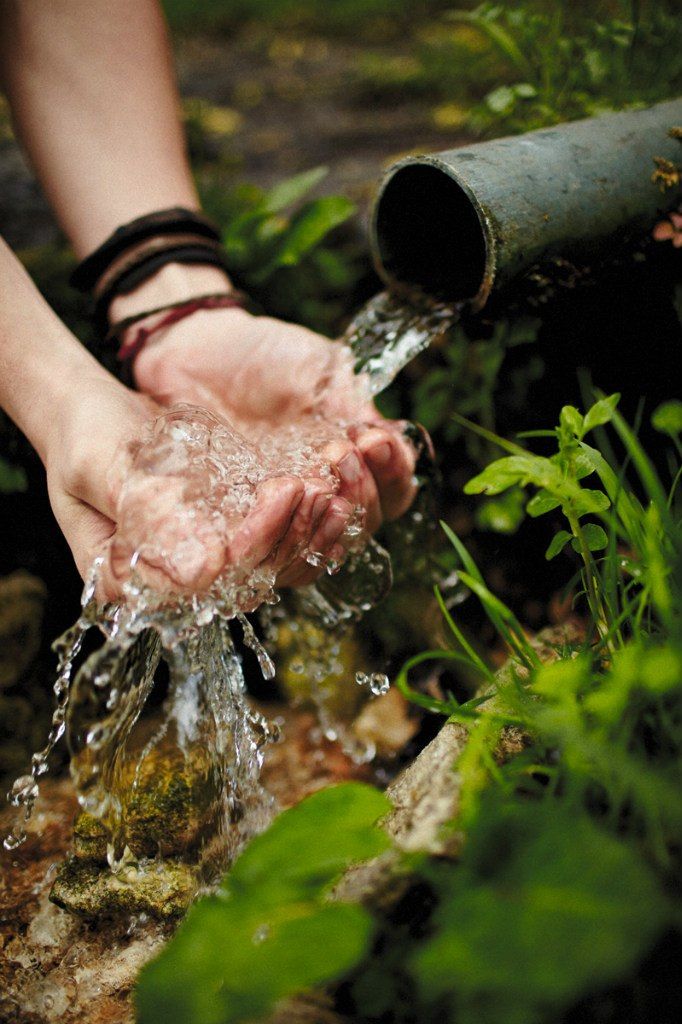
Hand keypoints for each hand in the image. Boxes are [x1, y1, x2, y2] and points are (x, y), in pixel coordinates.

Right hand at [45, 375, 342, 603]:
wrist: (89, 409)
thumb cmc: (83, 435)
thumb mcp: (102, 466)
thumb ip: (145, 514)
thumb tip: (203, 572)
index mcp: (142, 580)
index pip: (218, 579)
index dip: (259, 539)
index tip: (285, 489)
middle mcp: (184, 579)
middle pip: (261, 575)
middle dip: (301, 530)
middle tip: (326, 482)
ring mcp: (214, 555)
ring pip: (283, 559)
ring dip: (320, 523)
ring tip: (344, 475)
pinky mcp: (236, 527)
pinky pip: (287, 532)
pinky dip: (318, 506)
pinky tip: (343, 472)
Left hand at [126, 299, 420, 586]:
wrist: (193, 349)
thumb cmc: (262, 358)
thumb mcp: (320, 373)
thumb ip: (356, 410)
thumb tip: (390, 443)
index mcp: (350, 466)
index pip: (390, 494)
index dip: (392, 476)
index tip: (374, 441)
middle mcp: (317, 501)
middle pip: (358, 532)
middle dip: (359, 497)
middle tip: (340, 454)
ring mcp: (273, 519)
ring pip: (313, 555)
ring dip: (321, 524)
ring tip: (311, 483)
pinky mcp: (229, 529)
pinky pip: (257, 557)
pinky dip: (272, 533)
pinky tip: (277, 496)